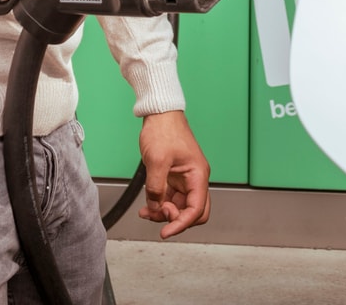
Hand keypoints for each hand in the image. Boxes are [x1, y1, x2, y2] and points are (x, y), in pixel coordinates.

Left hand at [137, 110, 210, 238]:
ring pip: (179, 207)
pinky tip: (147, 207)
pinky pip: (170, 198)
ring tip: (147, 212)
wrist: (160, 113)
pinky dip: (159, 205)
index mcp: (198, 175)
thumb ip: (156, 188)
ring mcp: (184, 179)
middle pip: (193, 212)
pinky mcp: (174, 177)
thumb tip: (155, 208)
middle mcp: (194, 179)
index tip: (166, 232)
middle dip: (176, 219)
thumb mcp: (157, 160)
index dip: (181, 224)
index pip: (196, 209)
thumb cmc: (164, 130)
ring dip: (164, 213)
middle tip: (158, 217)